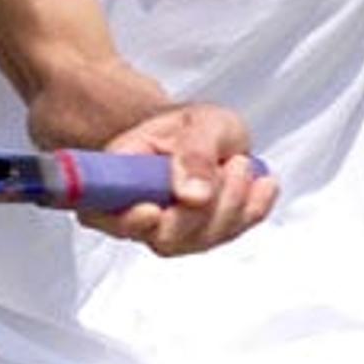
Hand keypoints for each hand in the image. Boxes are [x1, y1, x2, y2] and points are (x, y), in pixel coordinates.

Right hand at [81, 103, 276, 256]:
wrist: (205, 134)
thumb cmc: (190, 126)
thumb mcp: (199, 122)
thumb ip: (195, 152)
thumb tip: (193, 195)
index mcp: (119, 175)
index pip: (102, 211)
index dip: (126, 219)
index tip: (152, 211)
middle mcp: (136, 212)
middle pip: (163, 237)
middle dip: (206, 206)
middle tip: (232, 164)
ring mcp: (167, 232)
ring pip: (198, 241)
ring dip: (232, 203)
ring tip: (240, 163)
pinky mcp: (199, 239)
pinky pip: (228, 237)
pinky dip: (252, 210)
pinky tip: (261, 185)